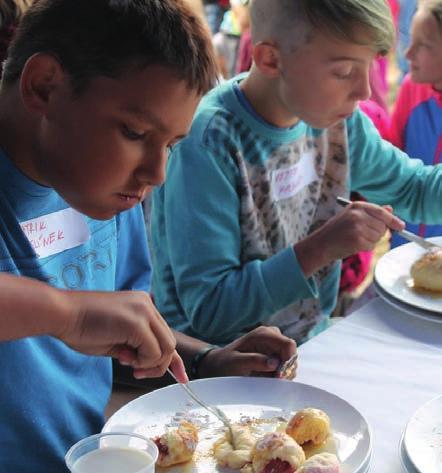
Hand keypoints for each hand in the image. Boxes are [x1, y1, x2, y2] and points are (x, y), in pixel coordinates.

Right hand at [56, 290, 186, 380]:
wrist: (62, 314)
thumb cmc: (81, 326)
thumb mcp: (116, 338)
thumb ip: (135, 346)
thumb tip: (146, 362)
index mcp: (143, 305)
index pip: (166, 334)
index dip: (175, 360)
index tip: (181, 377)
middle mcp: (148, 305)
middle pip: (169, 343)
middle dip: (157, 364)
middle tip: (136, 371)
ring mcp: (144, 312)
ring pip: (166, 348)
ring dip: (149, 364)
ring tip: (127, 362)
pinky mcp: (137, 323)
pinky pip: (153, 352)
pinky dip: (142, 362)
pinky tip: (124, 358)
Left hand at [197, 326, 296, 377]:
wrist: (220, 365)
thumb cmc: (225, 362)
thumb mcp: (236, 362)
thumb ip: (254, 360)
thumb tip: (274, 363)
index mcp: (263, 334)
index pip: (288, 345)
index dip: (288, 361)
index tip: (278, 376)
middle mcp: (272, 337)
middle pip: (292, 353)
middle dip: (286, 369)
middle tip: (273, 380)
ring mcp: (275, 347)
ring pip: (291, 361)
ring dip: (284, 373)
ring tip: (268, 379)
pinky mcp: (275, 356)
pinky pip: (287, 367)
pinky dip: (281, 375)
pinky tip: (269, 379)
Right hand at [296, 201, 404, 276]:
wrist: (320, 244)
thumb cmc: (336, 231)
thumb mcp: (352, 216)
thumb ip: (371, 213)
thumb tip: (390, 209)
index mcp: (356, 206)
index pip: (381, 212)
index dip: (392, 219)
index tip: (401, 226)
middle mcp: (358, 215)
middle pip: (382, 225)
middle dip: (377, 232)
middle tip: (361, 235)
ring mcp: (358, 227)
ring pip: (379, 236)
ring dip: (371, 241)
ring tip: (355, 239)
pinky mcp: (358, 240)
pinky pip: (372, 245)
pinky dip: (366, 247)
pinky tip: (353, 245)